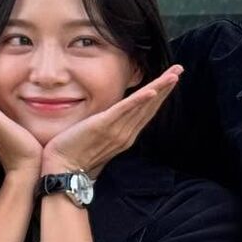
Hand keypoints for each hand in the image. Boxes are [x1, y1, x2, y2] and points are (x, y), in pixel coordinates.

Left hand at [41, 65, 183, 176]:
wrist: (62, 170)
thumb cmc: (75, 155)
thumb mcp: (97, 139)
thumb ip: (108, 127)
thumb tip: (110, 116)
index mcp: (125, 136)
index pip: (147, 111)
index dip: (160, 94)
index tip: (170, 79)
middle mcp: (126, 134)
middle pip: (150, 106)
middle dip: (166, 87)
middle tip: (179, 70)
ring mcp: (116, 130)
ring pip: (143, 106)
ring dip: (159, 88)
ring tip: (173, 75)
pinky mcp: (103, 126)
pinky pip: (124, 111)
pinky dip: (139, 100)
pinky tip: (152, 90)